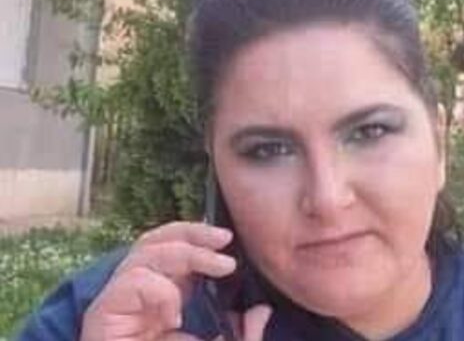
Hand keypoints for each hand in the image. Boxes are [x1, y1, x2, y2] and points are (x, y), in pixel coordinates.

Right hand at [80, 221, 271, 340]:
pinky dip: (160, 291)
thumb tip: (262, 311)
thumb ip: (240, 335)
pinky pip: (131, 282)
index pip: (170, 247)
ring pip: (144, 254)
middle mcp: (135, 295)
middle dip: (192, 233)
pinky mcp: (101, 315)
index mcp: (158, 298)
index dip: (196, 235)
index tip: (227, 239)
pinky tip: (173, 316)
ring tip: (221, 267)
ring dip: (186, 253)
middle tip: (224, 239)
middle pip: (154, 240)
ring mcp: (115, 303)